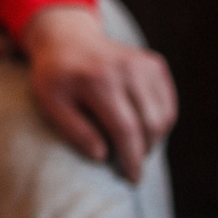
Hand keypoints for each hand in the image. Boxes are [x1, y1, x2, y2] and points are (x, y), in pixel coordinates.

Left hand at [20, 3, 177, 181]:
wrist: (67, 38)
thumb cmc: (54, 76)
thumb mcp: (50, 103)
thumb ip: (74, 130)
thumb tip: (102, 156)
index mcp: (98, 81)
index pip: (126, 129)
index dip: (131, 158)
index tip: (132, 179)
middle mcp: (127, 69)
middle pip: (151, 124)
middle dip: (144, 151)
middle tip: (131, 165)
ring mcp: (144, 64)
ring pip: (164, 115)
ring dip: (154, 138)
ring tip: (134, 147)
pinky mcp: (154, 63)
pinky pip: (167, 102)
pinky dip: (160, 120)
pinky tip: (142, 128)